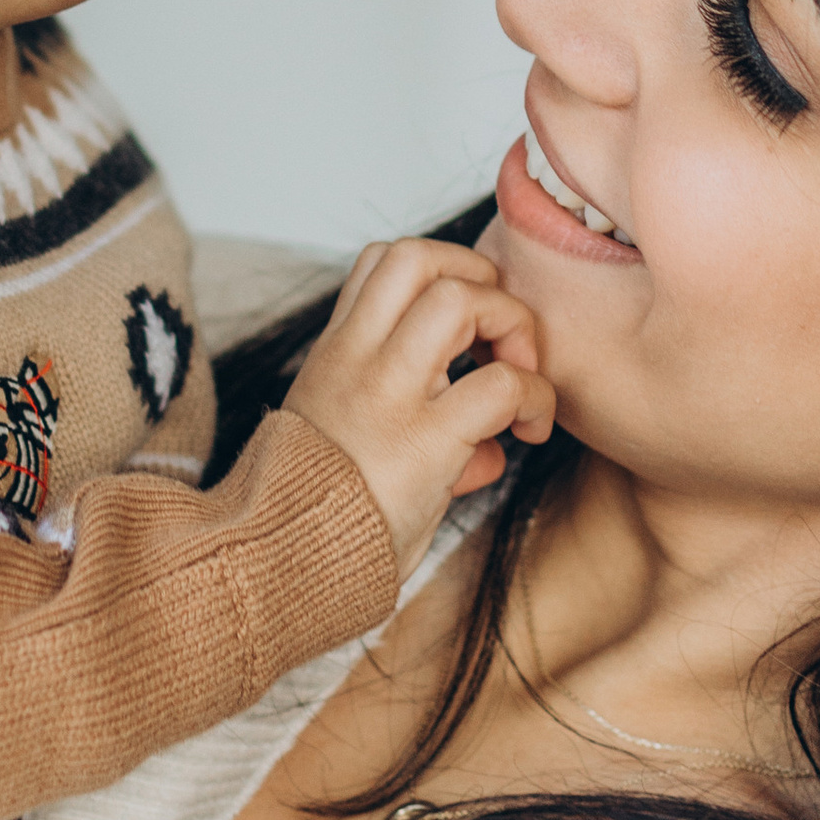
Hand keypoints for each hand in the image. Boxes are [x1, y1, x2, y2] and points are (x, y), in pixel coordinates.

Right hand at [283, 238, 556, 578]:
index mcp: (336, 353)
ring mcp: (388, 395)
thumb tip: (492, 451)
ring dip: (510, 324)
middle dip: (479, 278)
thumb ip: (415, 422)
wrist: (284, 563)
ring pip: (459, 299)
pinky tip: (530, 430)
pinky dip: (535, 397)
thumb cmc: (326, 514)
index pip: (381, 259)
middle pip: (419, 256)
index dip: (440, 268)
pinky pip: (501, 386)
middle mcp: (356, 359)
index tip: (463, 323)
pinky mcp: (425, 442)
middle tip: (498, 339)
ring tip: (519, 373)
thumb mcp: (348, 442)